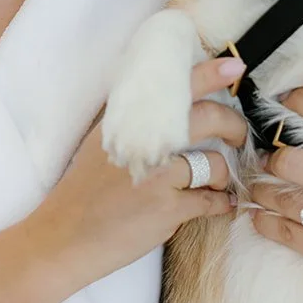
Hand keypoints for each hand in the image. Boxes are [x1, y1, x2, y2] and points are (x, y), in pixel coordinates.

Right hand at [31, 56, 248, 293]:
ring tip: (219, 184)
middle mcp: (144, 142)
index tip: (235, 66)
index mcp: (127, 122)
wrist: (63, 236)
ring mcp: (158, 176)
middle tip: (239, 135)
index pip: (174, 88)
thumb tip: (167, 110)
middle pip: (208, 118)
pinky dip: (221, 204)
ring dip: (224, 175)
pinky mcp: (168, 209)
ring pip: (216, 164)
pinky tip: (220, 206)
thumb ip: (132, 126)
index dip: (209, 73)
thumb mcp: (101, 146)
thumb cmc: (82, 194)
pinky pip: (212, 201)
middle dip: (234, 126)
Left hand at [249, 88, 302, 302]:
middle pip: (291, 161)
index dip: (301, 100)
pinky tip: (260, 212)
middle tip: (269, 158)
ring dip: (263, 189)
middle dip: (273, 158)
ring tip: (261, 184)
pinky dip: (263, 219)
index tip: (285, 99)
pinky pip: (281, 230)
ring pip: (281, 198)